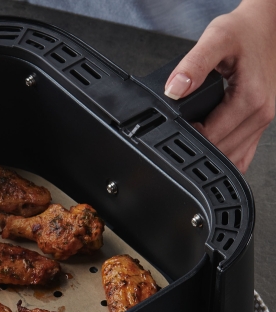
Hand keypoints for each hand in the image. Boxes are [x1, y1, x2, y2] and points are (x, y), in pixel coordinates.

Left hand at [164, 0, 275, 172]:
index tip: (176, 123)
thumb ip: (193, 65)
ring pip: (234, 155)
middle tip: (181, 126)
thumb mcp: (216, 39)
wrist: (267, 26)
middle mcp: (262, 113)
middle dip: (197, 145)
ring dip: (211, 151)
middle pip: (222, 151)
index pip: (212, 137)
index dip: (188, 135)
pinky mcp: (261, 120)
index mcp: (251, 98)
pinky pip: (244, 150)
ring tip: (194, 130)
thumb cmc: (245, 31)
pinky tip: (212, 142)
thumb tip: (174, 89)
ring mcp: (263, 119)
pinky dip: (226, 152)